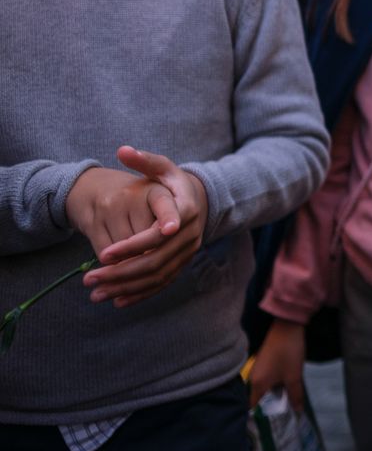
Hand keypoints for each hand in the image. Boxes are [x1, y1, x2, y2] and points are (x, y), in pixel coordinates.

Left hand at [82, 147, 207, 307]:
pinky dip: (140, 294)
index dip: (133, 245)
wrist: (202, 200)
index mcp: (185, 211)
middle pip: (154, 260)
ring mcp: (188, 252)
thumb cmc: (175, 183)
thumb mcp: (163, 167)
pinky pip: (162, 284)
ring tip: (95, 292)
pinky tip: (116, 301)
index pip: (158, 233)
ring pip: (156, 276)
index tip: (104, 253)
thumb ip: (144, 160)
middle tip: (89, 278)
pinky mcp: (183, 264)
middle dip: (119, 272)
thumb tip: (122, 150)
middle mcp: (190, 235)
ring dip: (125, 287)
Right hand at [249, 320, 306, 410]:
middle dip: (271, 403)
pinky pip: (268, 378)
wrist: (287, 327)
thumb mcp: (294, 376)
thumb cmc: (288, 353)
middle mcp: (253, 377)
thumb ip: (295, 395)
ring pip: (265, 387)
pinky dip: (276, 382)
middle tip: (284, 410)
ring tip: (288, 395)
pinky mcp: (263, 361)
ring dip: (276, 391)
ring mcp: (258, 368)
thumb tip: (297, 411)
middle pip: (260, 397)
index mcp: (257, 384)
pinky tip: (287, 380)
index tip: (267, 424)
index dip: (259, 415)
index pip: (252, 406)